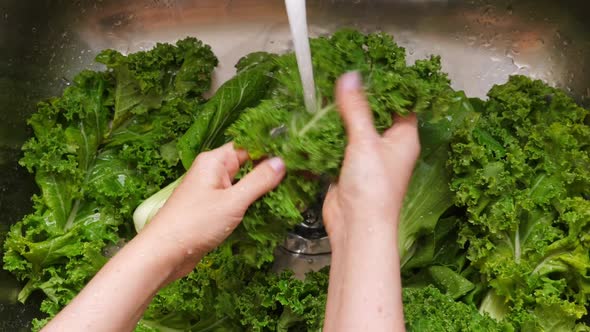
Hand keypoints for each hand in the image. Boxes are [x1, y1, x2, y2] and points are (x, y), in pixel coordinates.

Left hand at [141, 142, 285, 279]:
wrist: (164, 253)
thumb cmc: (195, 223)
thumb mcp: (233, 201)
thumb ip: (259, 181)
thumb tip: (281, 162)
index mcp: (215, 161)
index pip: (248, 145)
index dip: (270, 149)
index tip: (295, 154)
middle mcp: (212, 172)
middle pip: (246, 164)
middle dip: (269, 170)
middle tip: (298, 175)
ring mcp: (211, 191)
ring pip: (242, 184)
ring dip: (261, 189)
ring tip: (290, 191)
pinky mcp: (212, 209)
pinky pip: (236, 199)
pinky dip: (250, 203)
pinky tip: (269, 209)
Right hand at [321, 72, 419, 331]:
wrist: (355, 226)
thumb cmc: (372, 186)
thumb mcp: (365, 141)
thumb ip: (356, 108)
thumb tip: (350, 77)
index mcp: (403, 138)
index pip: (401, 105)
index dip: (388, 88)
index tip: (369, 70)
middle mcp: (388, 147)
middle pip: (374, 116)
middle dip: (358, 100)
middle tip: (338, 79)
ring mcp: (367, 159)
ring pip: (354, 131)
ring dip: (339, 118)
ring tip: (322, 94)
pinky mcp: (347, 170)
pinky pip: (338, 147)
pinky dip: (327, 137)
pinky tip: (313, 122)